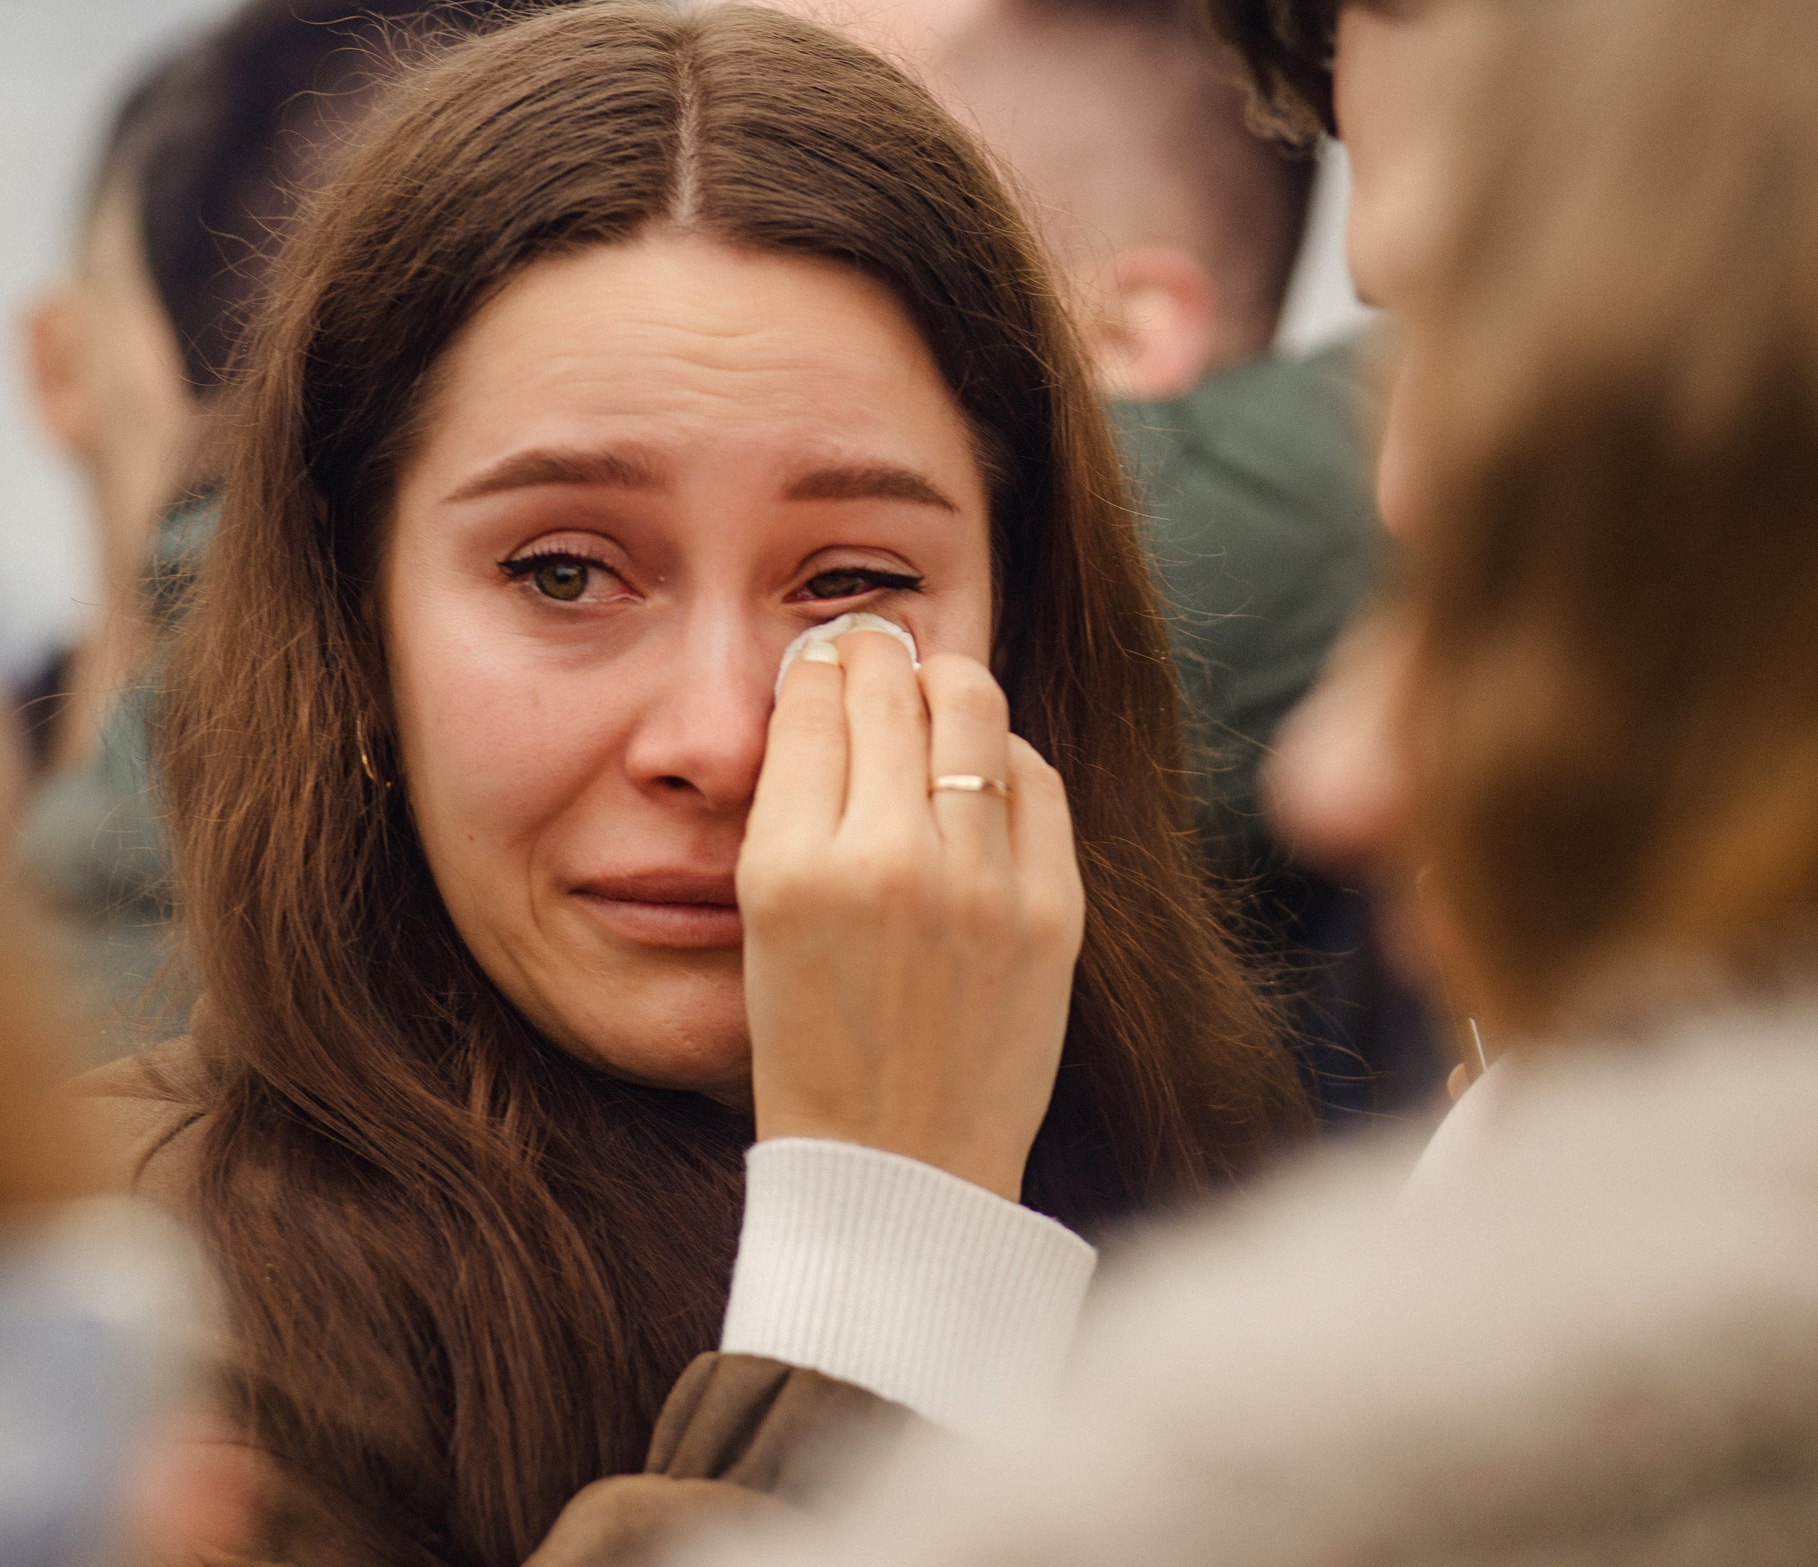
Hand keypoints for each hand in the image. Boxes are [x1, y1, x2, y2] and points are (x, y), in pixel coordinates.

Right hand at [737, 627, 1083, 1199]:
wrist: (900, 1169)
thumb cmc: (817, 1048)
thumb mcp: (764, 923)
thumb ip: (796, 807)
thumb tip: (833, 690)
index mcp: (793, 869)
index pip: (813, 701)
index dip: (820, 664)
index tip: (827, 660)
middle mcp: (887, 862)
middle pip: (892, 684)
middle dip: (878, 650)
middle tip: (876, 649)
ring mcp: (980, 884)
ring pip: (973, 706)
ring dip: (946, 683)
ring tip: (933, 692)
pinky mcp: (1053, 910)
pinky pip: (1034, 776)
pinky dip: (1004, 755)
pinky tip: (982, 772)